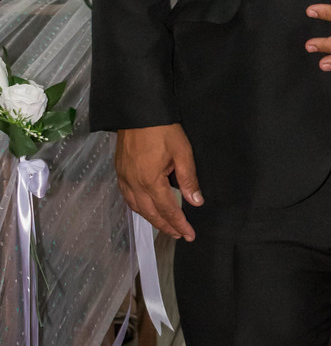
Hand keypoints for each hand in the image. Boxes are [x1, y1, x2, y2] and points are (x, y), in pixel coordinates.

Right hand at [115, 124, 202, 240]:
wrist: (137, 111)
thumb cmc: (162, 129)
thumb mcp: (182, 152)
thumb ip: (188, 179)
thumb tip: (196, 202)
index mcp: (150, 180)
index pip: (168, 209)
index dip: (179, 224)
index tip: (189, 235)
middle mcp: (134, 183)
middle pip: (150, 213)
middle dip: (166, 226)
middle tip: (179, 235)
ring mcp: (124, 178)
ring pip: (137, 207)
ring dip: (151, 219)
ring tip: (165, 226)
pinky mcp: (119, 171)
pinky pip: (127, 197)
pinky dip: (138, 207)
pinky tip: (145, 208)